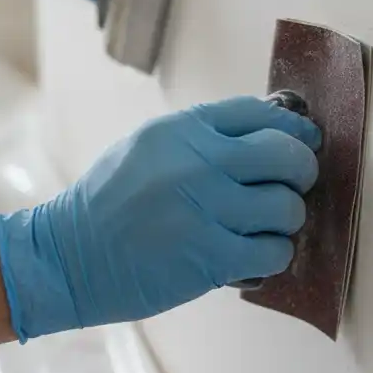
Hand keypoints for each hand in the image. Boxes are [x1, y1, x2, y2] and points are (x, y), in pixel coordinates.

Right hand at [0, 96, 322, 341]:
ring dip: (286, 221)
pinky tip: (253, 256)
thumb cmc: (107, 206)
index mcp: (182, 130)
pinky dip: (272, 256)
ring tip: (265, 228)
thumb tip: (267, 135)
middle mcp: (198, 163)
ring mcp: (206, 211)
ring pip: (288, 207)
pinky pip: (274, 252)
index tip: (305, 142)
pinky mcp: (211, 258)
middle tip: (292, 187)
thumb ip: (200, 139)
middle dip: (301, 172)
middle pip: (288, 155)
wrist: (67, 258)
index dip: (293, 128)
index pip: (260, 113)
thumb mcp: (146, 148)